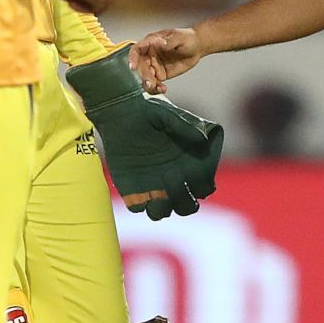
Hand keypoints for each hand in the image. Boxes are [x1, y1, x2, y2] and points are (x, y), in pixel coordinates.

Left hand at [66, 46, 223, 219]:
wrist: (118, 112)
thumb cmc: (147, 110)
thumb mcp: (166, 113)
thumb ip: (184, 125)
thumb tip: (202, 138)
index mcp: (189, 163)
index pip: (204, 187)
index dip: (203, 188)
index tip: (194, 177)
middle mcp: (174, 179)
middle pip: (187, 207)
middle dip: (185, 204)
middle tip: (175, 188)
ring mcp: (153, 186)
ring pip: (163, 212)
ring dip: (162, 208)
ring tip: (156, 194)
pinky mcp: (132, 189)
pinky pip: (138, 208)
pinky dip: (140, 205)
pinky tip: (139, 191)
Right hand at [133, 27, 204, 91]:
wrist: (197, 47)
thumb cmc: (187, 38)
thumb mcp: (180, 37)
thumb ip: (169, 41)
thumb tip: (160, 42)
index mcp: (151, 42)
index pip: (137, 49)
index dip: (132, 57)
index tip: (133, 66)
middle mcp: (150, 54)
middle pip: (140, 66)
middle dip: (144, 75)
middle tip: (150, 82)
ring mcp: (154, 65)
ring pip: (145, 77)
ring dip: (149, 84)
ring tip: (158, 87)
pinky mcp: (160, 74)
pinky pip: (154, 83)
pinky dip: (156, 88)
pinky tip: (163, 89)